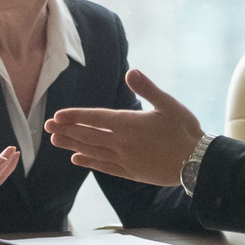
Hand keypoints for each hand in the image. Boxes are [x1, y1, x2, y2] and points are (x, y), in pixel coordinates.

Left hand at [47, 69, 201, 185]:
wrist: (198, 162)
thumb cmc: (185, 130)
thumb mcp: (169, 104)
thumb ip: (147, 88)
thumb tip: (130, 72)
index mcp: (129, 124)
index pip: (95, 118)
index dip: (75, 117)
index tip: (57, 116)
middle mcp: (123, 143)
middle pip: (89, 136)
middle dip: (67, 130)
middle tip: (46, 127)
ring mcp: (126, 160)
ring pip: (92, 151)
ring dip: (73, 145)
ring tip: (55, 141)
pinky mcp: (131, 172)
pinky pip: (105, 167)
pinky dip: (89, 163)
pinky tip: (77, 159)